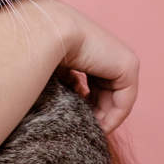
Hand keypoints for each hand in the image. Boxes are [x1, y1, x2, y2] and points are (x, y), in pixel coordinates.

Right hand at [26, 0, 139, 134]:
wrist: (45, 32)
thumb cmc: (36, 49)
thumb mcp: (49, 71)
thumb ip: (60, 84)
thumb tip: (61, 106)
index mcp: (85, 45)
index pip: (91, 81)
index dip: (83, 104)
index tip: (70, 121)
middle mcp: (103, 49)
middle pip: (105, 91)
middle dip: (94, 112)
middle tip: (81, 131)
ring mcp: (118, 56)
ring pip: (116, 97)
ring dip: (103, 118)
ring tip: (87, 131)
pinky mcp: (128, 65)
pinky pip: (125, 100)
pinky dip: (114, 118)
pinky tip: (97, 128)